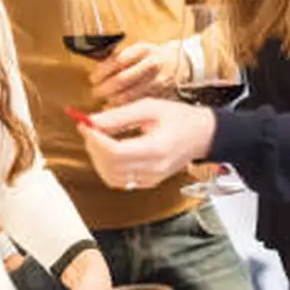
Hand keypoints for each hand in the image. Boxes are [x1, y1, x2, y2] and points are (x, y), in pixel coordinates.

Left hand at [77, 98, 215, 189]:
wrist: (203, 135)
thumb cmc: (180, 118)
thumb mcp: (150, 107)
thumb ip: (119, 115)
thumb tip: (91, 121)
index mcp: (157, 148)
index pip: (115, 152)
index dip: (96, 140)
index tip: (86, 125)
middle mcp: (154, 168)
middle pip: (110, 166)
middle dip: (94, 147)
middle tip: (90, 129)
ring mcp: (152, 178)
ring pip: (111, 177)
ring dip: (99, 159)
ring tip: (100, 140)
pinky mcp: (149, 182)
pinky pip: (120, 181)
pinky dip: (108, 167)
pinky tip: (110, 151)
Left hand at [88, 40, 180, 106]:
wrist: (179, 64)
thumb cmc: (151, 57)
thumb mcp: (138, 49)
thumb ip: (119, 58)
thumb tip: (97, 71)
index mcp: (144, 49)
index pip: (119, 61)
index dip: (103, 71)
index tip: (93, 77)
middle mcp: (152, 64)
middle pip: (122, 79)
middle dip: (104, 88)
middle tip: (96, 91)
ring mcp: (157, 81)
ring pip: (128, 95)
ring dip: (111, 99)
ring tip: (104, 99)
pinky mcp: (160, 95)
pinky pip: (136, 104)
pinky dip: (121, 107)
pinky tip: (113, 106)